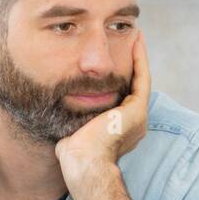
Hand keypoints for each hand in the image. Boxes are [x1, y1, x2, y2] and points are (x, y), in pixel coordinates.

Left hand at [54, 29, 150, 187]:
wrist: (83, 164)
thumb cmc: (72, 154)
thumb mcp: (73, 131)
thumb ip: (72, 121)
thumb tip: (56, 112)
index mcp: (119, 127)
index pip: (120, 95)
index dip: (117, 76)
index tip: (110, 59)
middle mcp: (133, 121)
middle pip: (133, 84)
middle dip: (130, 62)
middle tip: (127, 40)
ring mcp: (138, 115)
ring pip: (141, 78)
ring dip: (138, 56)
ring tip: (134, 35)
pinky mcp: (137, 110)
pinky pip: (142, 77)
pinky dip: (140, 58)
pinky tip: (136, 40)